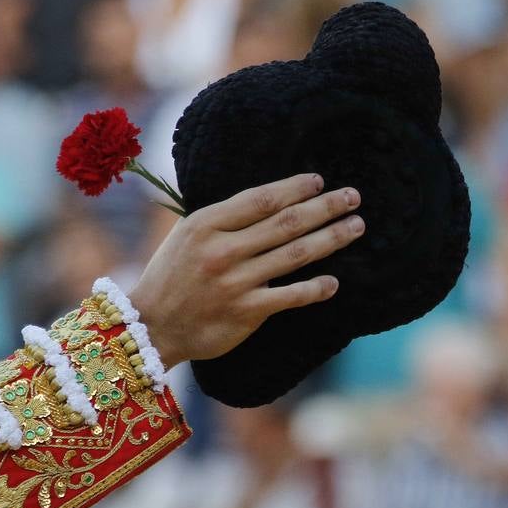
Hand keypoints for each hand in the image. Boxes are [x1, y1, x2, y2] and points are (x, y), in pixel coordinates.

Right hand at [129, 173, 363, 366]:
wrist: (151, 326)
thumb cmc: (172, 276)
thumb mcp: (187, 235)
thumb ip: (224, 218)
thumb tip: (271, 199)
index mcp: (206, 224)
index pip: (261, 199)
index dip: (295, 188)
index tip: (320, 181)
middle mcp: (223, 250)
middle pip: (286, 222)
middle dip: (325, 207)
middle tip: (353, 197)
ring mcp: (236, 282)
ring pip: (295, 254)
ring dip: (331, 238)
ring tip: (356, 227)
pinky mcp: (246, 312)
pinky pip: (291, 296)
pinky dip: (315, 288)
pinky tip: (334, 281)